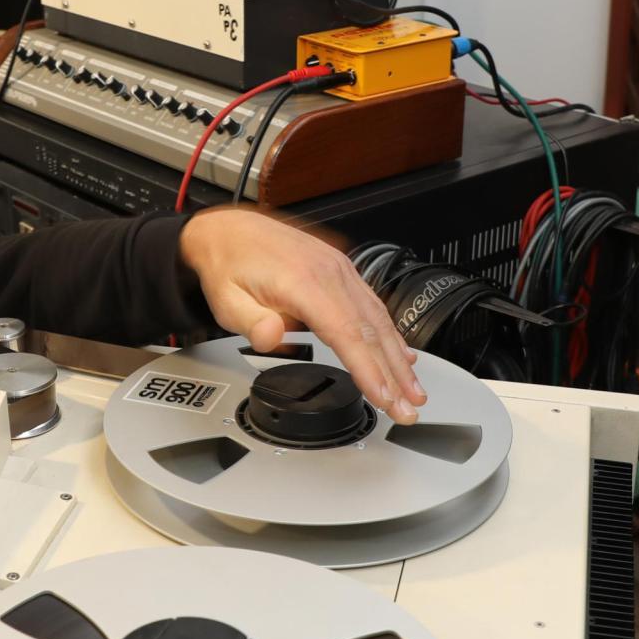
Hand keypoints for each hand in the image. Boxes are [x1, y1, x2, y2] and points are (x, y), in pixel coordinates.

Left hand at [179, 208, 425, 422]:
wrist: (230, 230)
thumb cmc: (229, 263)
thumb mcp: (224, 299)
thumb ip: (249, 322)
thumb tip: (271, 337)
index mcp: (303, 282)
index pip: (346, 334)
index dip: (368, 370)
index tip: (384, 398)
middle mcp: (329, 273)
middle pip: (371, 330)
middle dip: (394, 374)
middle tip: (409, 408)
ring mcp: (339, 269)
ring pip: (378, 319)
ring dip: (399, 358)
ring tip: (414, 391)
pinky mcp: (341, 270)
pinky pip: (373, 305)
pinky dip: (390, 333)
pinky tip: (402, 354)